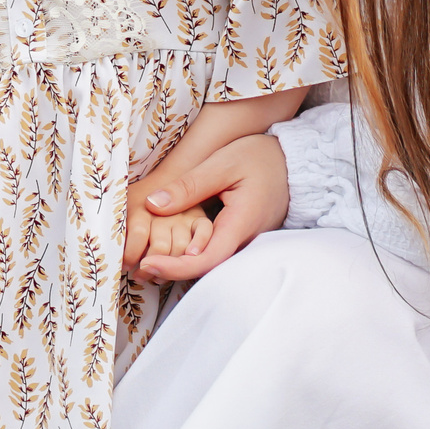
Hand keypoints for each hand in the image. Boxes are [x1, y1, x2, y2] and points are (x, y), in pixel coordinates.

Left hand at [129, 134, 290, 283]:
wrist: (293, 162)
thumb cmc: (260, 158)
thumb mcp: (222, 163)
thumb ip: (189, 186)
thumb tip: (152, 205)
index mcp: (241, 224)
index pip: (206, 259)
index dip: (175, 267)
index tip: (147, 264)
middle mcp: (245, 241)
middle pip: (205, 268)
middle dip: (171, 270)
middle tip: (137, 266)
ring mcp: (245, 242)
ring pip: (209, 263)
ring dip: (179, 264)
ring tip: (145, 259)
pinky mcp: (241, 237)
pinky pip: (215, 253)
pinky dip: (190, 255)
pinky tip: (168, 248)